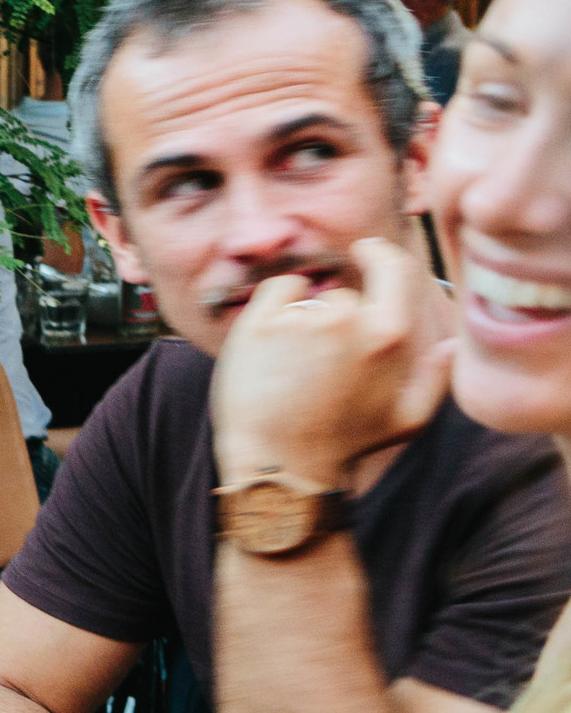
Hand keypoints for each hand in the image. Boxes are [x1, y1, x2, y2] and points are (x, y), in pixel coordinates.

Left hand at [214, 236, 451, 482]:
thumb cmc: (347, 443)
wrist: (281, 463)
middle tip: (323, 364)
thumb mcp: (409, 419)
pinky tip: (275, 343)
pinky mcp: (259, 323)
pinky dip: (277, 304)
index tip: (366, 250)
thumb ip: (437, 377)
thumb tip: (452, 344)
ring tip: (297, 368)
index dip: (379, 254)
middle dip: (337, 320)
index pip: (393, 267)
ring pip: (311, 298)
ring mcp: (300, 320)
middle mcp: (347, 319)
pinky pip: (279, 290)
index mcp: (389, 335)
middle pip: (346, 296)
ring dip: (306, 319)